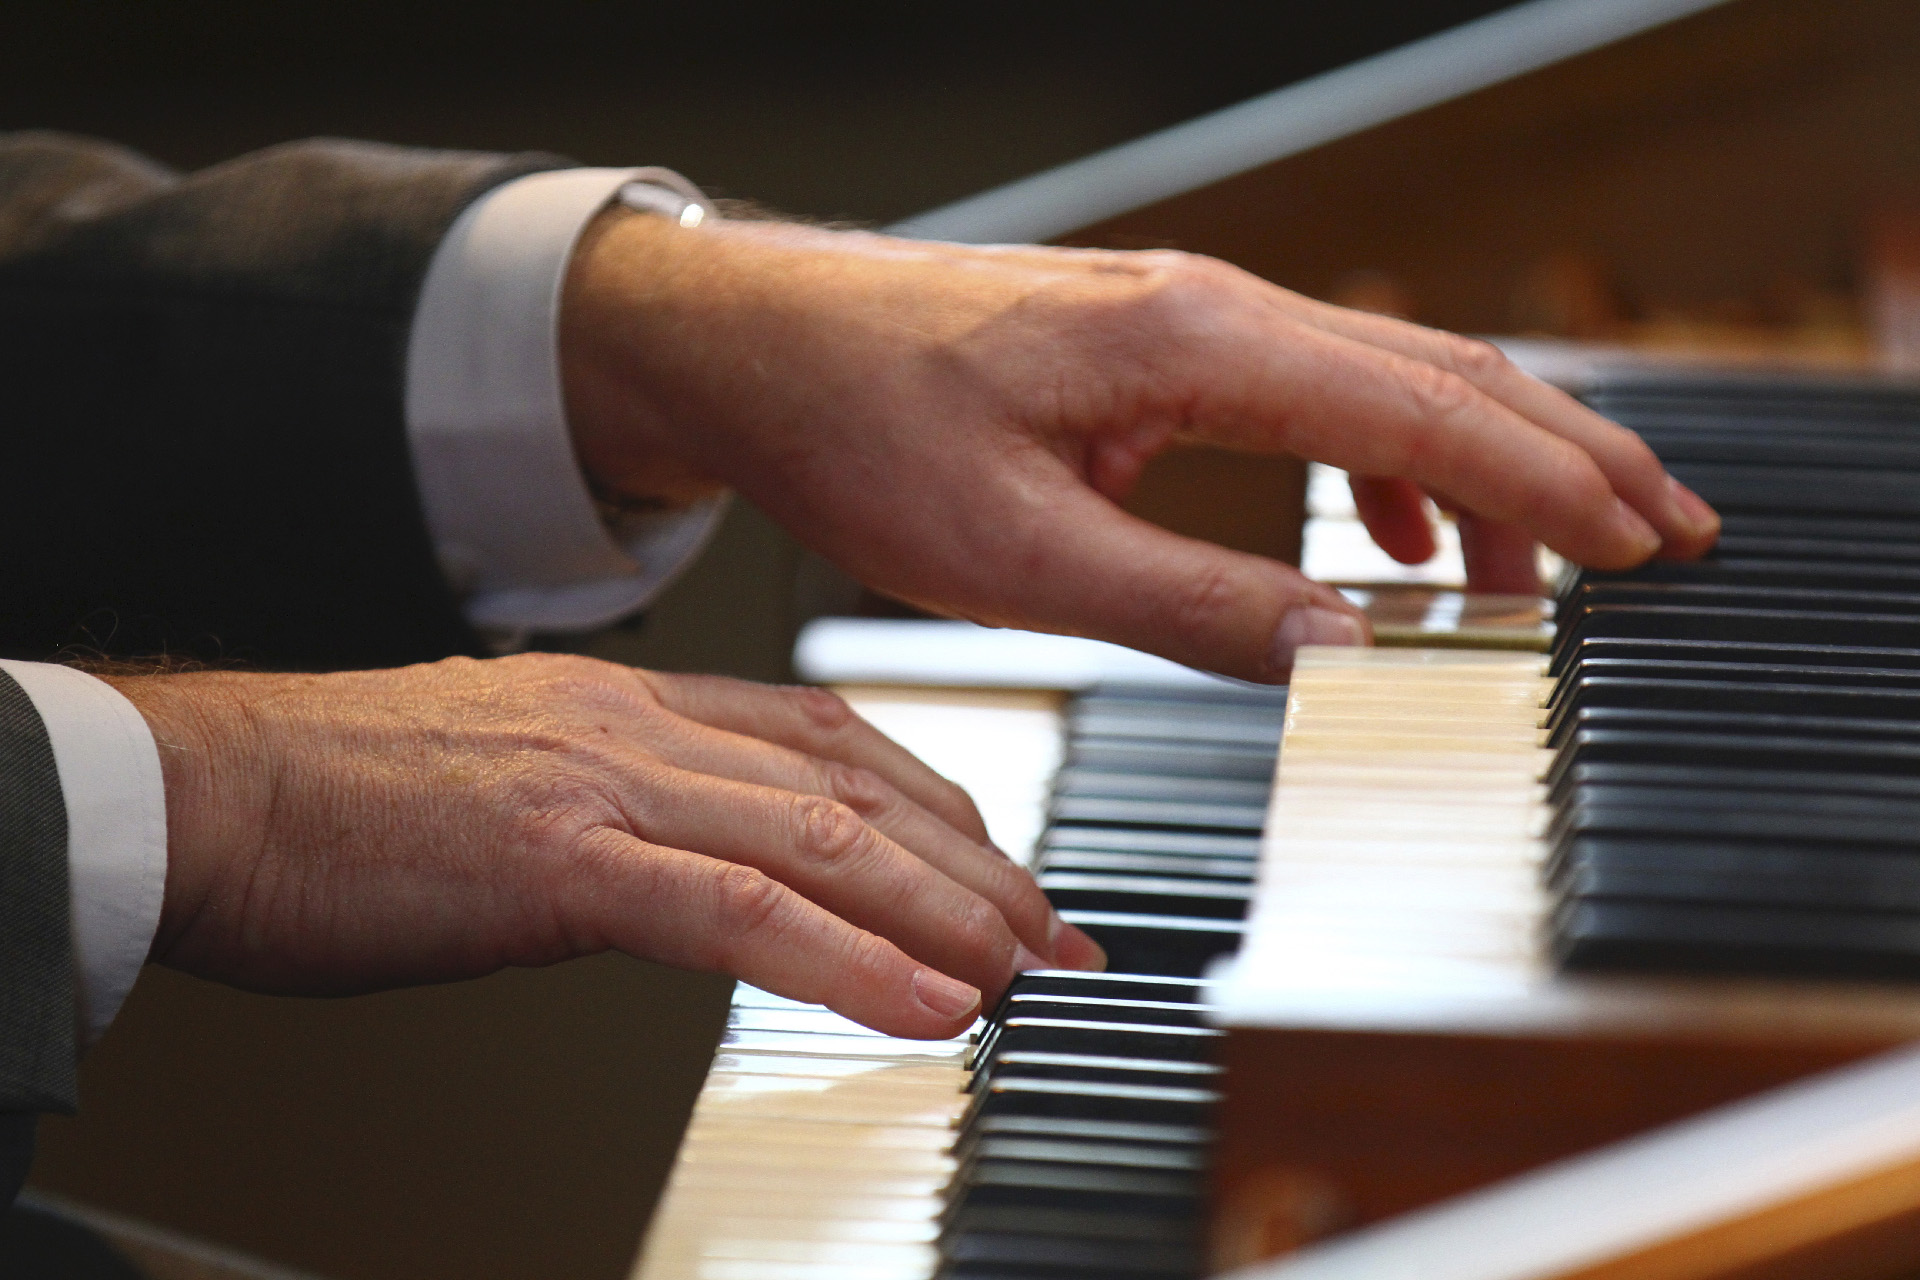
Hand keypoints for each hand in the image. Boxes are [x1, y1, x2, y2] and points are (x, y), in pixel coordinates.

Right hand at [107, 654, 1102, 1038]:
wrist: (213, 791)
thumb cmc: (348, 799)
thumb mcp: (523, 778)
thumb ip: (628, 806)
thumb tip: (709, 871)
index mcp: (637, 705)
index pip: (833, 740)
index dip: (941, 807)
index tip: (1002, 872)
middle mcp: (643, 727)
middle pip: (860, 786)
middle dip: (978, 868)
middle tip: (1056, 939)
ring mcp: (608, 784)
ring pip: (825, 841)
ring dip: (944, 915)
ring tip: (1025, 975)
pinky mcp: (562, 860)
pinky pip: (737, 911)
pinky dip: (847, 959)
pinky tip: (924, 1004)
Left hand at [561, 215, 1718, 680]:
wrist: (761, 344)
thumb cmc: (861, 427)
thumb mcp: (1018, 555)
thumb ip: (1189, 605)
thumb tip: (1339, 648)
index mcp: (1199, 349)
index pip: (1425, 415)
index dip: (1548, 489)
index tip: (1639, 550)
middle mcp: (1215, 311)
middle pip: (1442, 377)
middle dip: (1566, 459)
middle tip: (1663, 538)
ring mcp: (1191, 319)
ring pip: (1388, 380)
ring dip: (1484, 468)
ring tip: (1547, 563)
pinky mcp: (1158, 347)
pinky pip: (1314, 393)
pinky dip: (1385, 462)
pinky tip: (1387, 538)